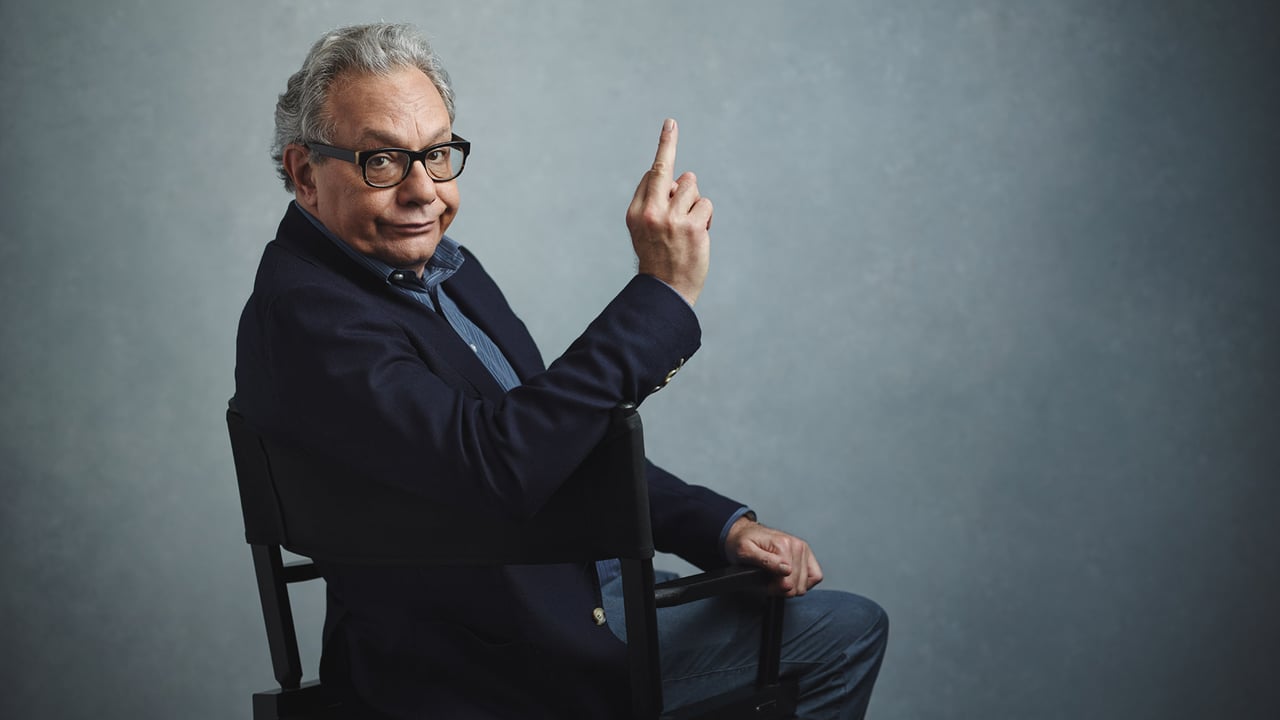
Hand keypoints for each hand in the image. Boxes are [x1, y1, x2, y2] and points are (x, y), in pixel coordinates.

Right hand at [625, 118, 712, 305]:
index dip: (664, 152)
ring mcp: (671, 218)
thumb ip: (655, 204)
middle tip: (670, 122)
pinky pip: (705, 204)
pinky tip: (698, 233)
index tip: (669, 126)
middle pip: (666, 170)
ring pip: (691, 187)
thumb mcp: (645, 231)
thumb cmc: (659, 258)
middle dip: (667, 142)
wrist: (666, 290)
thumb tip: (682, 178)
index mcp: (636, 212)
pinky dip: (706, 216)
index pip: (652, 175)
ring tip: (688, 226)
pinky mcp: (692, 226)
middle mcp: (650, 212)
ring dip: (695, 202)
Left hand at [724, 517, 823, 596]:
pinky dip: (805, 582)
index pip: (788, 582)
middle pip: (798, 586)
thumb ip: (766, 561)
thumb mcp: (745, 551)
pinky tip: (792, 579)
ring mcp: (804, 549)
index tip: (765, 585)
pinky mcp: (807, 554)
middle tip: (769, 583)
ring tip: (778, 581)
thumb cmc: (743, 542)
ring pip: (805, 584)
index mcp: (783, 544)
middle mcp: (797, 545)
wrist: (745, 532)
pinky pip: (816, 576)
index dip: (774, 589)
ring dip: (792, 587)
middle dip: (782, 589)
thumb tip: (786, 570)